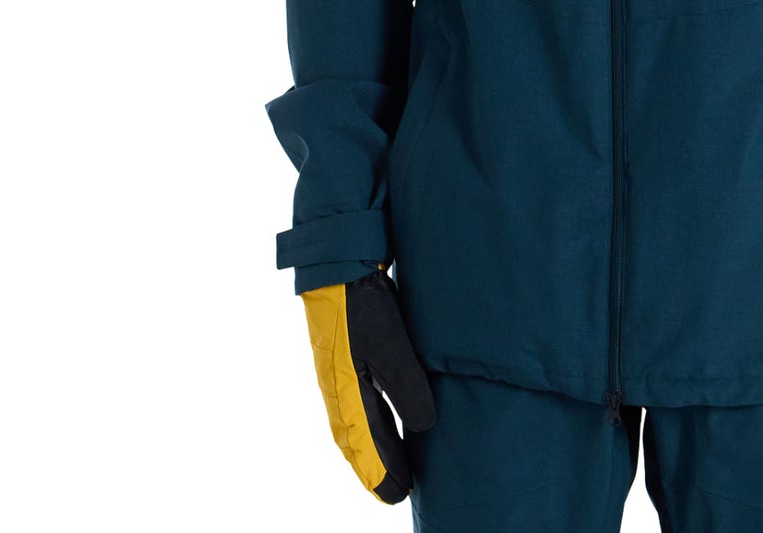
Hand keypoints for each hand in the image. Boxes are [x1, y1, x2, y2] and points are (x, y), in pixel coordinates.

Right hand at [299, 266, 436, 502]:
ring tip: (390, 466)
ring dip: (372, 447)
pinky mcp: (348, 356)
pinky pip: (357, 402)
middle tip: (396, 492)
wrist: (339, 267)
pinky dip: (369, 421)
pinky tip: (382, 419)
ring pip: (356, 422)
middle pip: (357, 440)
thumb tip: (424, 426)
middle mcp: (339, 389)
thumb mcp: (389, 345)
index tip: (398, 495)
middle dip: (376, 467)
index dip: (381, 471)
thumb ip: (405, 386)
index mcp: (345, 393)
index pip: (365, 445)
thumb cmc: (361, 307)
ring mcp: (341, 373)